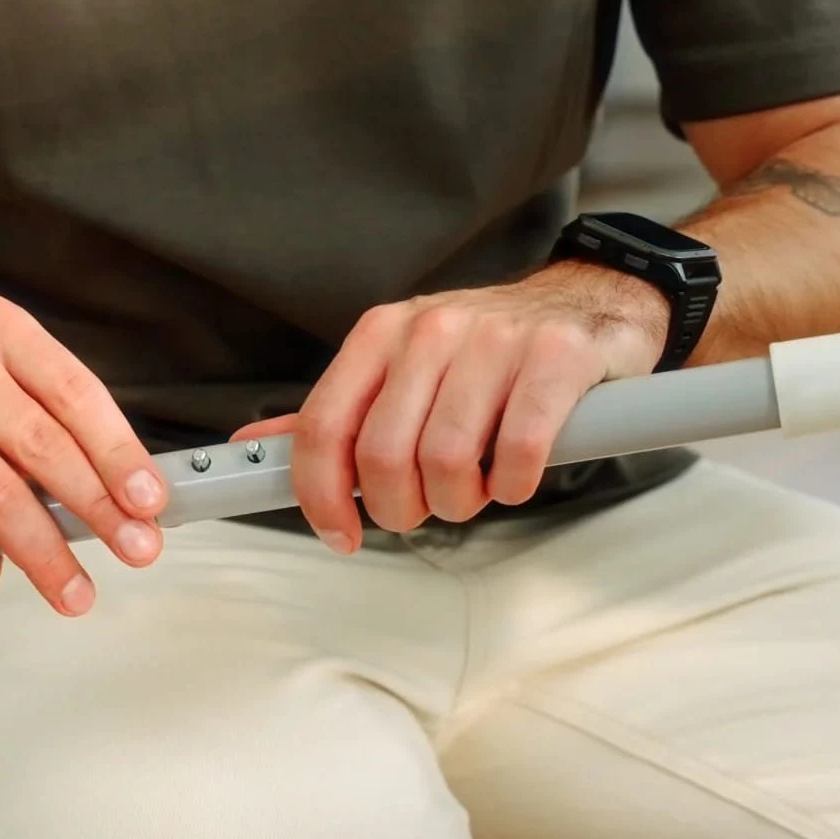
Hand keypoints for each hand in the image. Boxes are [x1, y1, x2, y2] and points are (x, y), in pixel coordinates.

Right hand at [0, 295, 166, 614]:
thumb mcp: (1, 393)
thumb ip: (59, 432)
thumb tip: (134, 503)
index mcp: (1, 332)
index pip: (78, 395)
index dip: (121, 453)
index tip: (152, 501)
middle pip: (46, 447)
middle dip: (99, 509)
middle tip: (137, 550)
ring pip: (1, 494)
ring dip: (47, 555)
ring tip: (77, 593)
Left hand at [235, 265, 667, 550]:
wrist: (584, 305)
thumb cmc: (483, 356)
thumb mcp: (400, 371)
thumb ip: (334, 416)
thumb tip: (255, 450)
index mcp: (381, 334)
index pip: (323, 427)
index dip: (322, 496)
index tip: (340, 533)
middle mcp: (431, 329)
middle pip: (382, 456)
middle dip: (399, 508)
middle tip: (425, 508)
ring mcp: (495, 340)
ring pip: (446, 461)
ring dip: (459, 501)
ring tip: (474, 488)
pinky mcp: (556, 358)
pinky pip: (517, 452)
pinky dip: (512, 486)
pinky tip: (514, 476)